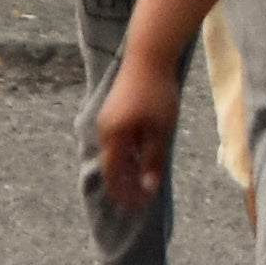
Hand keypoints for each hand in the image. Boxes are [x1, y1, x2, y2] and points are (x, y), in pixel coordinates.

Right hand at [86, 43, 179, 209]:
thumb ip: (153, 160)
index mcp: (114, 137)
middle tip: (141, 201)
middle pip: (112, 167)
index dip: (123, 194)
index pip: (113, 175)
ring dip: (127, 171)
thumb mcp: (160, 130)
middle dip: (125, 186)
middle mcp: (105, 131)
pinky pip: (119, 142)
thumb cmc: (157, 92)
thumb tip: (148, 187)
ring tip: (143, 185)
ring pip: (115, 155)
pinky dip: (128, 155)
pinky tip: (141, 161)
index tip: (136, 208)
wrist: (148, 56)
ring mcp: (107, 121)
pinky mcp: (114, 113)